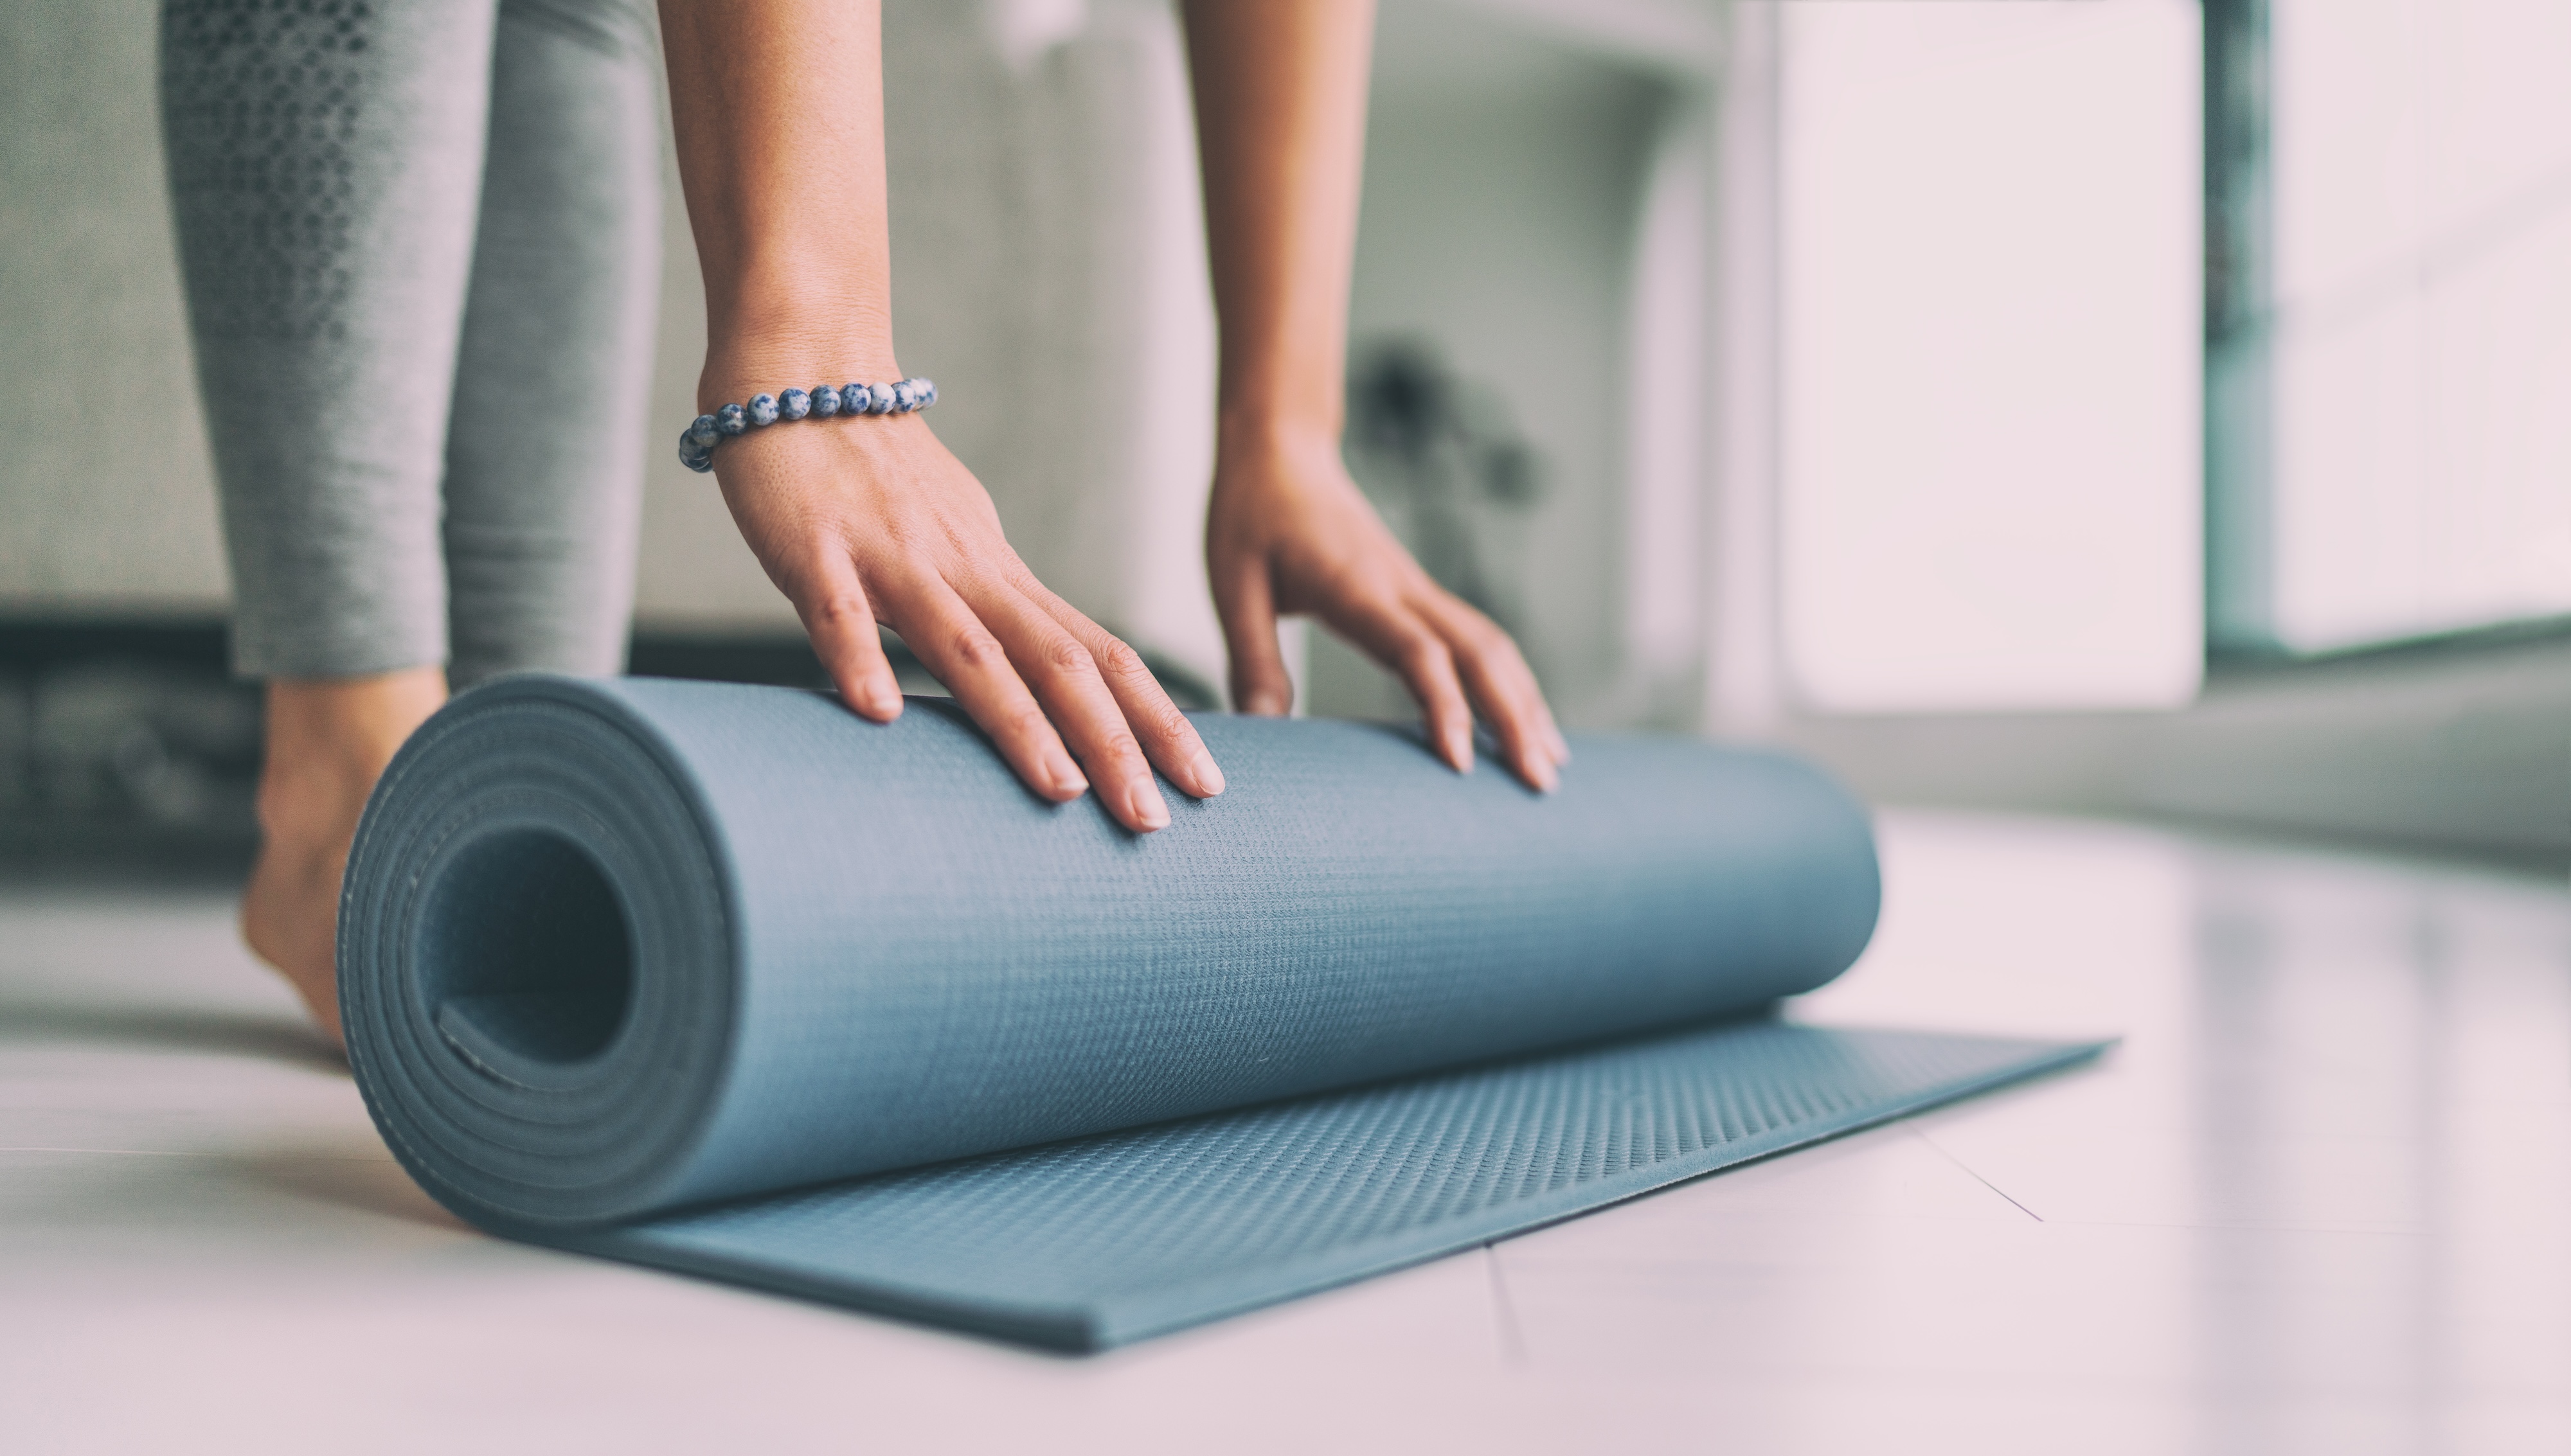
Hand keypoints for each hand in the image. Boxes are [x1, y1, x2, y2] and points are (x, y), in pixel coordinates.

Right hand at [712, 411, 1223, 831]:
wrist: (803, 368)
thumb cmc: (877, 471)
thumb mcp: (958, 545)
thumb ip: (996, 611)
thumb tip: (1045, 678)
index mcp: (1002, 575)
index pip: (1100, 655)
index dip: (1155, 719)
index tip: (1205, 784)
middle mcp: (966, 569)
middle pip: (1058, 662)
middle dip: (1114, 743)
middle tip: (1156, 821)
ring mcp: (893, 558)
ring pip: (969, 646)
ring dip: (1017, 720)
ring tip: (1061, 788)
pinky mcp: (816, 549)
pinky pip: (839, 611)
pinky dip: (861, 658)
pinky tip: (878, 713)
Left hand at [1206, 423, 1569, 789]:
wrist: (1280, 449)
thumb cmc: (1252, 514)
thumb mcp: (1233, 586)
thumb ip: (1252, 659)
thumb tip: (1261, 729)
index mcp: (1357, 587)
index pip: (1418, 652)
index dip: (1444, 707)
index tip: (1460, 765)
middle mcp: (1402, 587)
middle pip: (1479, 652)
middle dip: (1514, 718)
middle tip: (1539, 784)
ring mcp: (1417, 587)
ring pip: (1491, 645)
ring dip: (1525, 702)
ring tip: (1549, 764)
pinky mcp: (1419, 592)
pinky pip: (1478, 638)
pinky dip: (1510, 680)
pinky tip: (1524, 719)